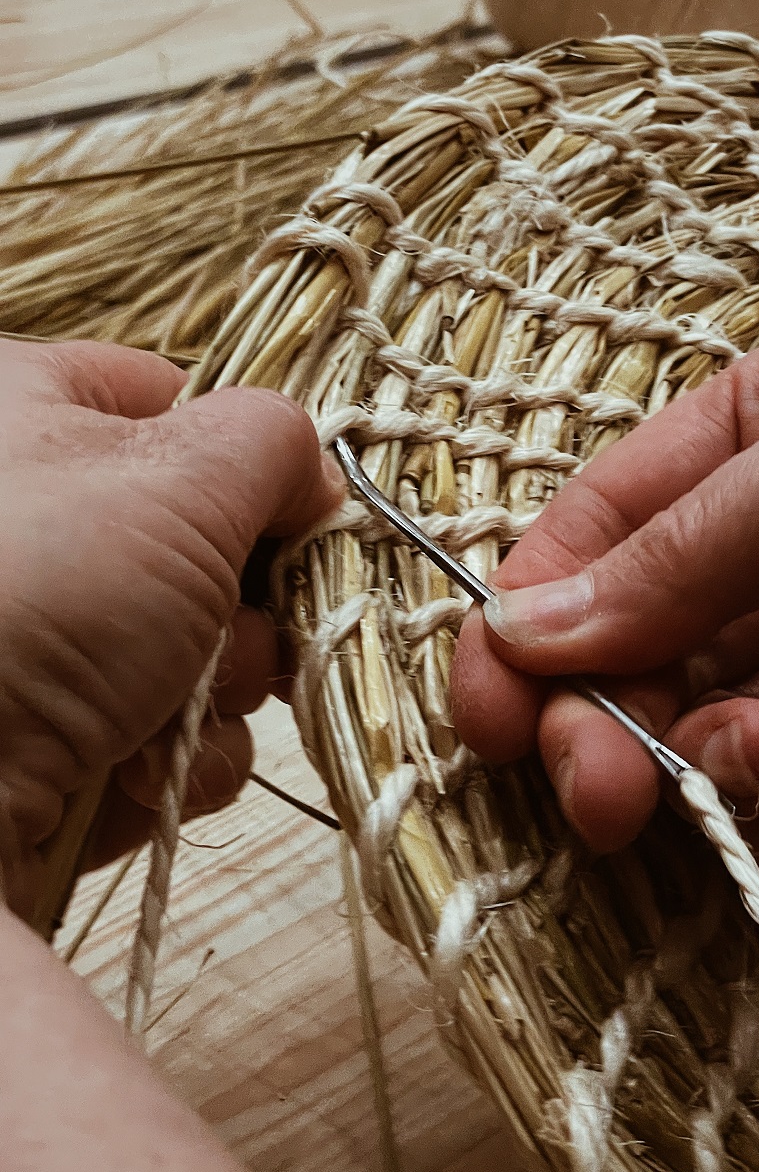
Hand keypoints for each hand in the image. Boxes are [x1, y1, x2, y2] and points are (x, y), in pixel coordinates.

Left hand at [0, 340, 340, 916]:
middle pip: (206, 543)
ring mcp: (42, 637)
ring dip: (216, 694)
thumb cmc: (36, 596)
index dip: (245, 459)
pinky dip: (175, 761)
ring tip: (163, 716)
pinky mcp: (53, 739)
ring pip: (202, 650)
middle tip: (230, 630)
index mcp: (21, 412)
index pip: (168, 398)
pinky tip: (133, 772)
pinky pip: (169, 735)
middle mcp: (29, 522)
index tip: (294, 516)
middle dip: (243, 604)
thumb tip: (317, 478)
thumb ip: (273, 445)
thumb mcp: (178, 482)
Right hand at [452, 318, 758, 885]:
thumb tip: (524, 627)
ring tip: (726, 773)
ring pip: (702, 742)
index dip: (533, 611)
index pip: (607, 529)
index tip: (489, 697)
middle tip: (587, 782)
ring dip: (690, 771)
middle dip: (594, 714)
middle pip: (636, 650)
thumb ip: (691, 542)